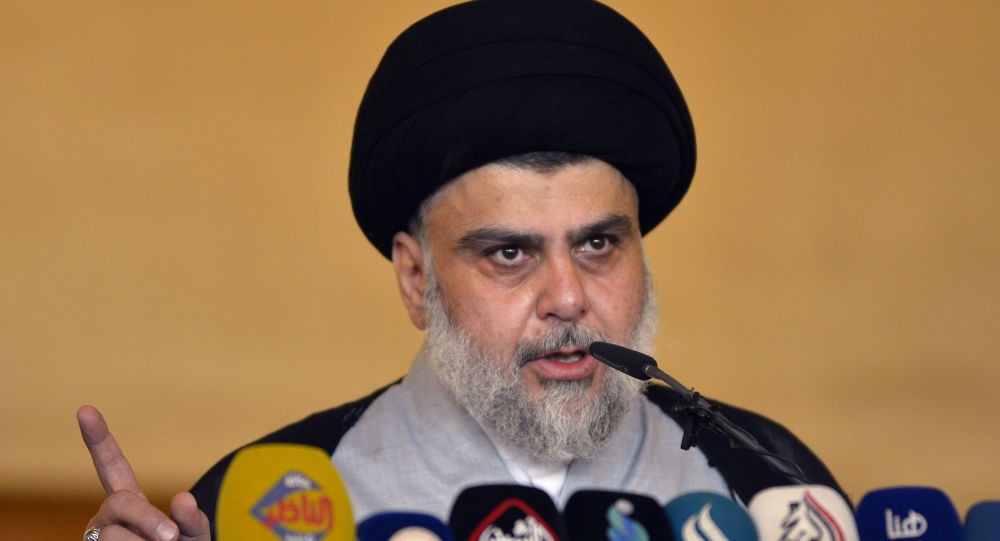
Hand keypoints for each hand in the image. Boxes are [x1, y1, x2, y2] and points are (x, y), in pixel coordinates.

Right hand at [78, 405, 210, 540]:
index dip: (99, 438)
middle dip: (146, 519)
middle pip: (119, 503)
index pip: (112, 465)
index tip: (85, 409)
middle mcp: (107, 516)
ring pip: (112, 535)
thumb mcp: (196, 537)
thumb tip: (182, 498)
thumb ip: (194, 519)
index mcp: (131, 501)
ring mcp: (96, 537)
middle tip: (171, 538)